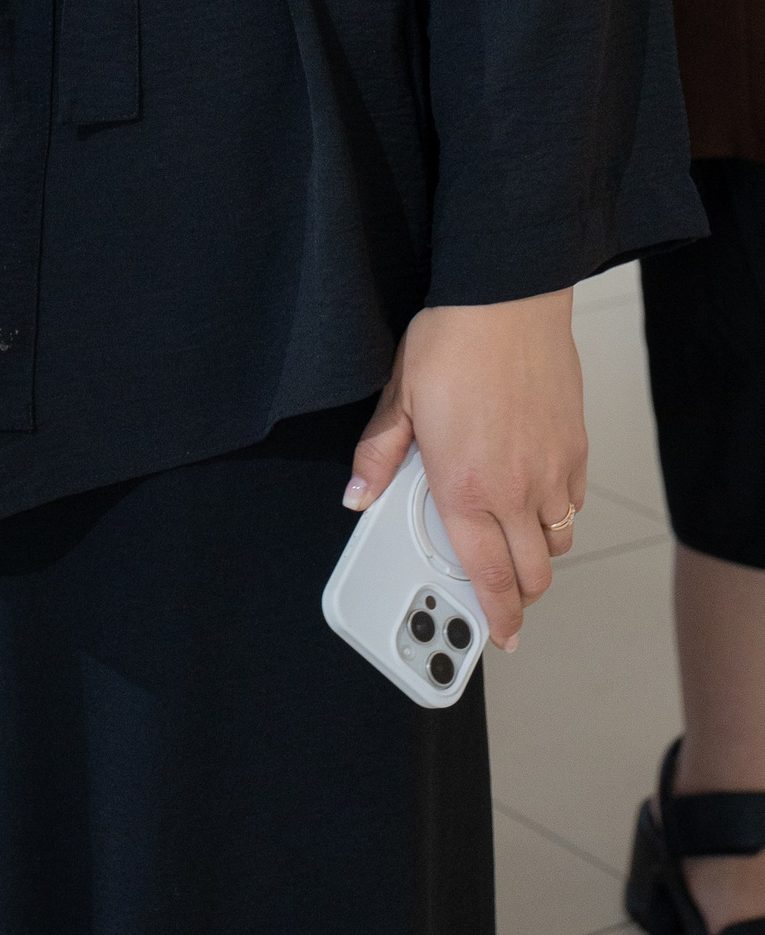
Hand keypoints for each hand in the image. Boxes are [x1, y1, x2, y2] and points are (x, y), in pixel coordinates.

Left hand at [344, 292, 585, 647]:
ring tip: (514, 542)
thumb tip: (358, 494)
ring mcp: (552, 470)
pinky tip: (537, 494)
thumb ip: (379, 455)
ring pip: (558, 540)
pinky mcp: (576, 447)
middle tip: (504, 595)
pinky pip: (574, 501)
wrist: (506, 299)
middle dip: (520, 596)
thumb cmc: (453, 341)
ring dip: (539, 554)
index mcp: (465, 487)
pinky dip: (559, 512)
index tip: (500, 636)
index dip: (497, 617)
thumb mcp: (399, 398)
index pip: (487, 576)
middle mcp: (515, 489)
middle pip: (532, 574)